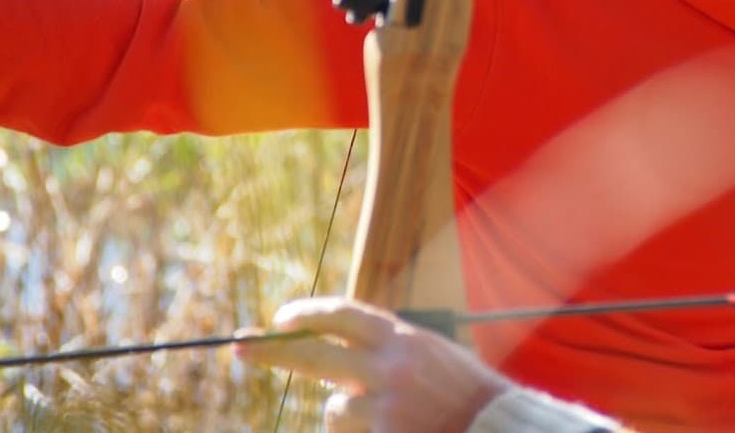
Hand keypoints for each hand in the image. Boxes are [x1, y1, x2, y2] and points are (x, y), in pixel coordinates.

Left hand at [236, 297, 510, 432]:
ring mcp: (384, 406)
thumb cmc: (461, 391)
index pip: (343, 314)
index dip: (308, 314)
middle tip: (239, 345)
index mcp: (401, 338)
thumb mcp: (427, 353)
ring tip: (390, 419)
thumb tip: (332, 352)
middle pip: (314, 355)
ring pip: (334, 409)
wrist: (495, 427)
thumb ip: (385, 349)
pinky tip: (393, 429)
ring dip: (349, 414)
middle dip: (272, 350)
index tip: (281, 317)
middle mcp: (388, 366)